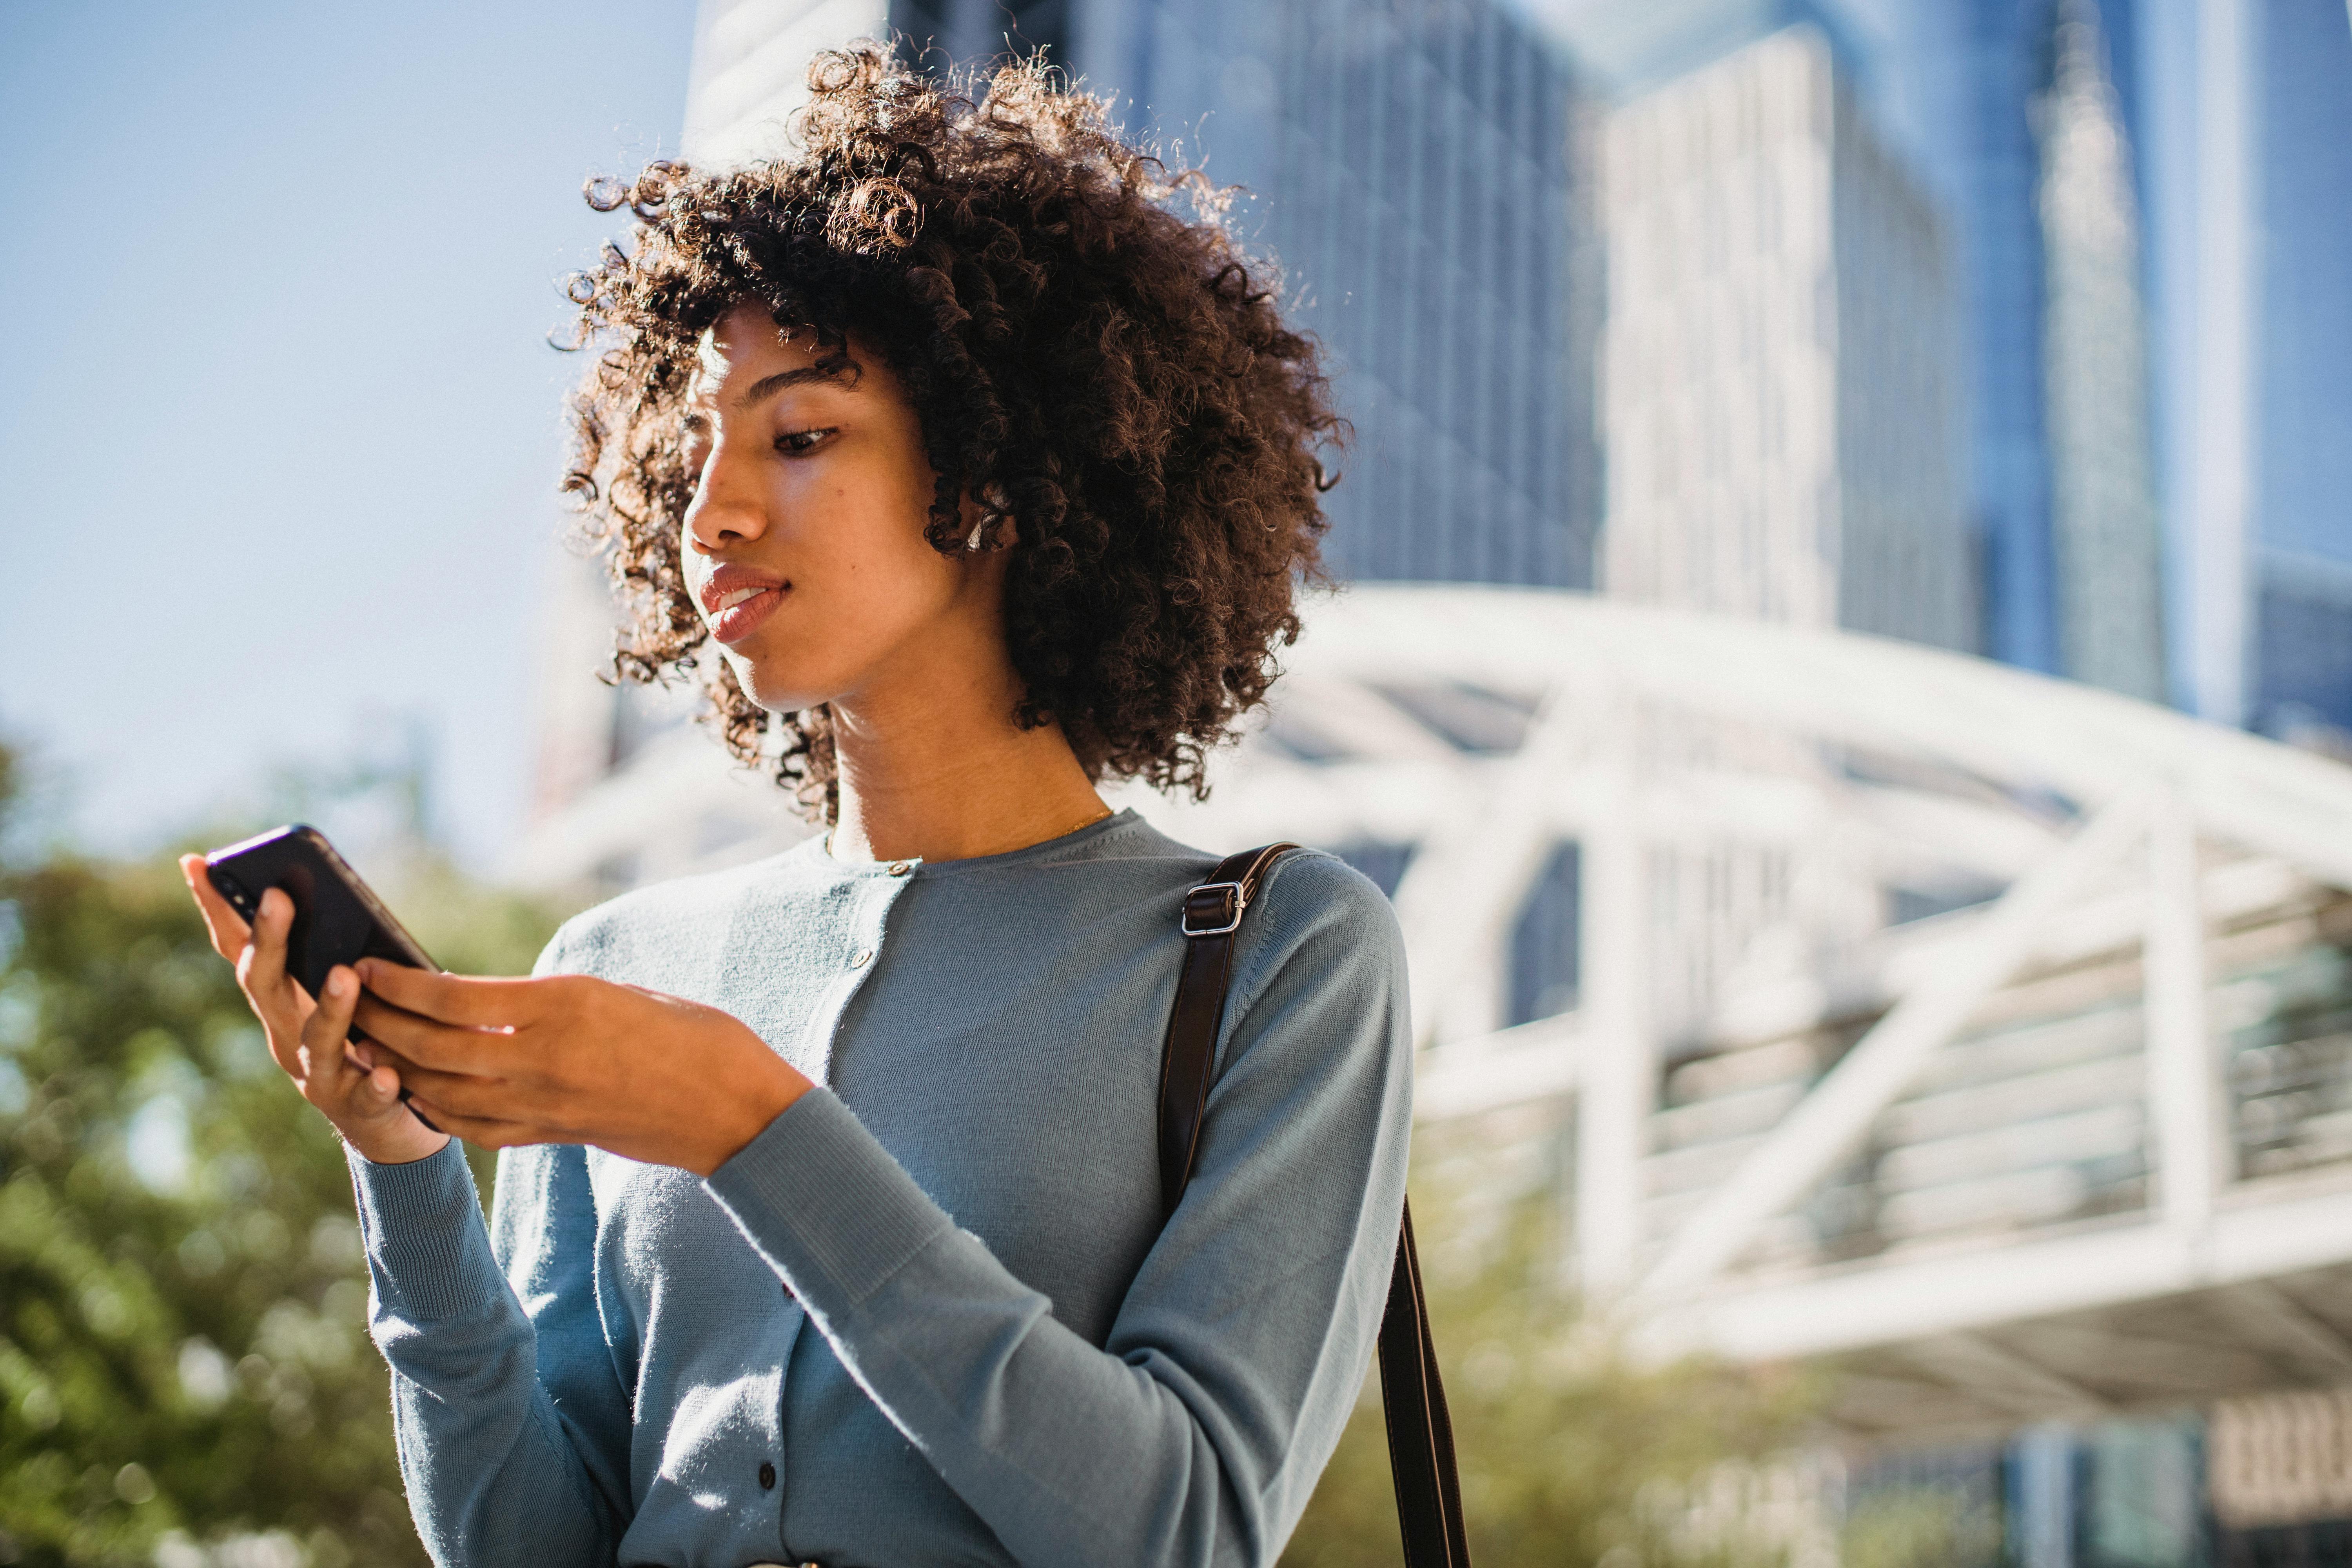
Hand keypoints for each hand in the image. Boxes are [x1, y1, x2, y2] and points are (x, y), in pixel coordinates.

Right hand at [179, 854, 449, 1165]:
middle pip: (265, 987)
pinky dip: (375, 1083)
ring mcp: (319, 1074)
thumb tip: (317, 888)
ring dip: (328, 1007)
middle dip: (268, 941)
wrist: (382, 1120)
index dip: (215, 909)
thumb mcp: (340, 988)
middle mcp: (285, 1035)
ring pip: (316, 1040)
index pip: (238, 949)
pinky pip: (366, 1094)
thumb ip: (330, 948)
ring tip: (342, 976)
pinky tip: (388, 1074)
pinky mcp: (359, 1106)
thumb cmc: (361, 1037)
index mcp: (279, 1001)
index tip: (198, 862)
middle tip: (278, 897)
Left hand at [348, 962, 811, 1177]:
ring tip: (362, 1040)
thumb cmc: (690, 1034)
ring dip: (392, 1065)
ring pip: (437, 1090)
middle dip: (377, 1021)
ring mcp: (540, 1106)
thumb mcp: (615, 992)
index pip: (452, 997)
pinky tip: (412, 1090)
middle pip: (430, 1046)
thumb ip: (546, 1001)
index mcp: (562, 1008)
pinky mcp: (548, 1136)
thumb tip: (483, 1002)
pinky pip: (468, 1126)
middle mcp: (540, 1060)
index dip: (398, 982)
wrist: (732, 1109)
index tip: (363, 961)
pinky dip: (430, 1107)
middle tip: (340, 996)